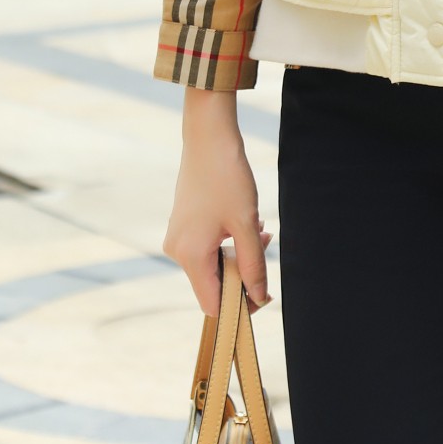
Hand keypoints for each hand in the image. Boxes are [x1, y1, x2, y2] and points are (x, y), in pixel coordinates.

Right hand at [163, 88, 274, 316]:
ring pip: (213, 262)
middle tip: (265, 248)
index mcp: (190, 256)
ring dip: (239, 253)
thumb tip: (260, 297)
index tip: (263, 294)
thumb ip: (253, 265)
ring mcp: (178, 235)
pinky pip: (207, 245)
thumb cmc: (227, 178)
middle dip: (243, 272)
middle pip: (213, 283)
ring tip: (261, 230)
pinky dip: (228, 240)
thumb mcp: (246, 224)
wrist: (208, 136)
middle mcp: (177, 250)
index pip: (212, 304)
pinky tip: (247, 222)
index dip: (239, 307)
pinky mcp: (183, 223)